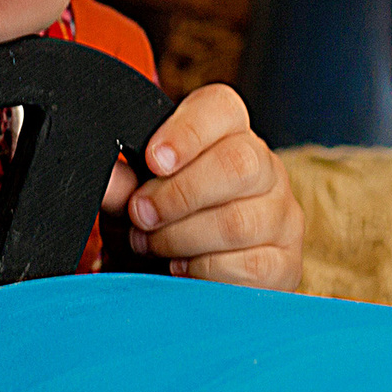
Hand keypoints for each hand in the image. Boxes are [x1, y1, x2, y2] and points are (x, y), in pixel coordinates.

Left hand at [100, 84, 302, 291]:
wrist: (180, 283)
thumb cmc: (161, 225)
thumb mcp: (135, 199)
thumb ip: (122, 185)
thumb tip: (104, 178)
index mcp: (229, 135)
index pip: (223, 108)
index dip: (187, 131)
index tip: (153, 160)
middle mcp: (265, 169)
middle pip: (238, 163)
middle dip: (178, 194)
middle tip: (141, 215)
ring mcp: (281, 216)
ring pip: (238, 221)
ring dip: (181, 238)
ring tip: (151, 245)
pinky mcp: (286, 263)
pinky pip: (249, 266)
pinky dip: (204, 271)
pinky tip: (181, 269)